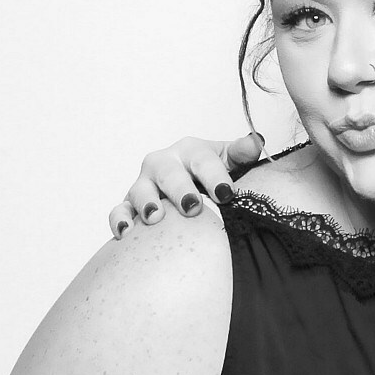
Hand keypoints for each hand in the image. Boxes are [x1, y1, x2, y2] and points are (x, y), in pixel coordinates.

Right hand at [108, 133, 265, 237]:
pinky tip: (126, 233)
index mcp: (190, 151)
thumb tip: (256, 142)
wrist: (189, 185)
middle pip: (169, 173)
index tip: (227, 193)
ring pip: (139, 190)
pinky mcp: (129, 205)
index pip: (203, 160)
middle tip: (192, 207)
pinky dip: (119, 219)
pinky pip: (119, 210)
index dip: (215, 176)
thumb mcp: (229, 161)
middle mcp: (164, 164)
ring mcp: (144, 184)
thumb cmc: (210, 175)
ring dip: (146, 202)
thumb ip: (242, 153)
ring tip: (155, 218)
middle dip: (180, 189)